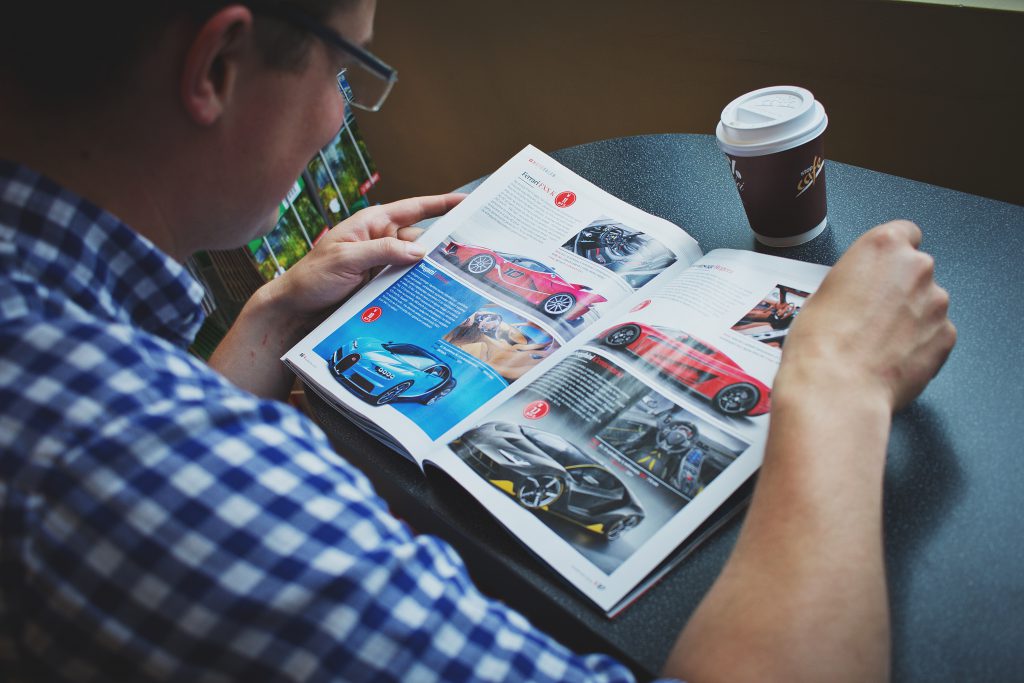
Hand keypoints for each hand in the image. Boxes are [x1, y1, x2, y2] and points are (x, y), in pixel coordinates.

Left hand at [261, 193, 465, 322]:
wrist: (294, 310)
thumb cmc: (311, 278)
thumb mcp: (345, 260)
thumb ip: (382, 252)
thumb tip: (419, 250)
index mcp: (372, 224)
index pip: (413, 208)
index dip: (441, 203)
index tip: (466, 201)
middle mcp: (380, 241)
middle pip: (421, 239)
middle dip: (442, 244)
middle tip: (469, 252)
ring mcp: (381, 264)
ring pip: (416, 264)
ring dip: (430, 270)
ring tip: (454, 278)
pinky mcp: (380, 284)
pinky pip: (406, 282)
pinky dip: (418, 286)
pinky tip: (432, 294)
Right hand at [778, 220, 955, 411]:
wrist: (836, 387)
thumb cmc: (820, 342)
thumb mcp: (822, 293)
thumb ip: (854, 280)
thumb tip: (860, 292)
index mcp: (883, 246)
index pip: (904, 233)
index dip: (890, 256)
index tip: (880, 271)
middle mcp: (916, 267)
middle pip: (916, 270)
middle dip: (899, 289)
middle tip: (870, 314)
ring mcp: (936, 302)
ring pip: (927, 303)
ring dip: (910, 317)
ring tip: (878, 342)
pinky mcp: (947, 336)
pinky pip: (936, 333)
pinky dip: (919, 343)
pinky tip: (891, 357)